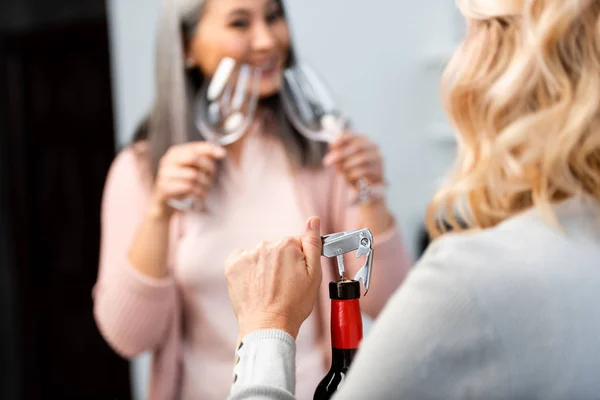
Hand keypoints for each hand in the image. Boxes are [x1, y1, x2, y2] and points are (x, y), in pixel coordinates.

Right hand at [150, 142, 225, 216]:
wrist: (164, 201)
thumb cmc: (181, 182)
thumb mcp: (192, 168)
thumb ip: (204, 158)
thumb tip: (221, 152)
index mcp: (175, 152)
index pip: (194, 147)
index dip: (209, 149)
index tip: (222, 154)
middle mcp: (168, 161)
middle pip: (193, 159)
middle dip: (207, 167)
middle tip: (212, 176)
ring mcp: (165, 174)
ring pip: (193, 175)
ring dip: (205, 183)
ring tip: (207, 187)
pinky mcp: (165, 188)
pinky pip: (188, 187)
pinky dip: (199, 192)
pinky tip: (201, 195)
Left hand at [225, 217, 322, 339]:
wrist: (268, 326)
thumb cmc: (293, 305)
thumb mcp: (314, 274)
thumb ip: (312, 243)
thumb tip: (313, 220)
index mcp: (286, 245)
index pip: (295, 244)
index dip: (298, 261)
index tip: (296, 276)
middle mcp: (265, 245)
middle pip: (277, 248)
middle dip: (281, 262)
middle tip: (284, 285)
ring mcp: (247, 255)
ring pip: (260, 255)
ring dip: (264, 266)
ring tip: (269, 288)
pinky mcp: (233, 266)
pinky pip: (242, 259)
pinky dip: (247, 269)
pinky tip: (254, 283)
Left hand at [323, 132, 384, 188]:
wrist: (367, 189)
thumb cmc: (353, 172)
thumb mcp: (342, 162)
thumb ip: (338, 154)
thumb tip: (333, 147)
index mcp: (364, 140)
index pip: (353, 135)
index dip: (341, 139)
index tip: (331, 146)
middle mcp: (373, 147)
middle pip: (358, 146)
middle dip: (341, 154)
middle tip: (327, 162)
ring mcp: (378, 158)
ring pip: (362, 158)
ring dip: (348, 166)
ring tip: (343, 171)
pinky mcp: (380, 171)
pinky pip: (365, 170)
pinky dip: (354, 174)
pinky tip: (351, 177)